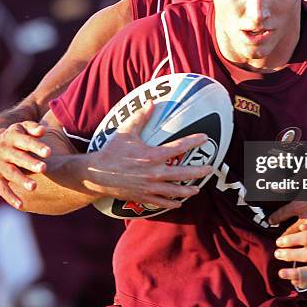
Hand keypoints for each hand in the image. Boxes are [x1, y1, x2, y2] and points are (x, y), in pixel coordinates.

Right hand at [0, 122, 50, 208]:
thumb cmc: (18, 137)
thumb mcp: (24, 128)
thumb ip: (33, 128)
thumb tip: (43, 130)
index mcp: (12, 137)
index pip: (26, 141)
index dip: (37, 147)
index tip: (49, 152)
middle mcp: (3, 150)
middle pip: (18, 157)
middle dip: (31, 163)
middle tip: (44, 168)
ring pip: (11, 173)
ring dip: (22, 180)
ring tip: (34, 187)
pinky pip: (2, 189)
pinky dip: (11, 197)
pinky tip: (22, 205)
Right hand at [80, 102, 212, 208]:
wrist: (96, 174)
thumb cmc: (111, 151)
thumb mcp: (126, 131)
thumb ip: (141, 117)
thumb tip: (151, 102)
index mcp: (153, 155)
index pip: (180, 147)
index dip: (194, 141)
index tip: (205, 138)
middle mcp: (154, 173)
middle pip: (183, 173)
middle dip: (199, 171)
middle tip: (210, 169)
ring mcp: (149, 187)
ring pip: (175, 191)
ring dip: (188, 190)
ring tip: (198, 189)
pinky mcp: (143, 197)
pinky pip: (161, 202)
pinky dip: (172, 203)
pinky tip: (179, 203)